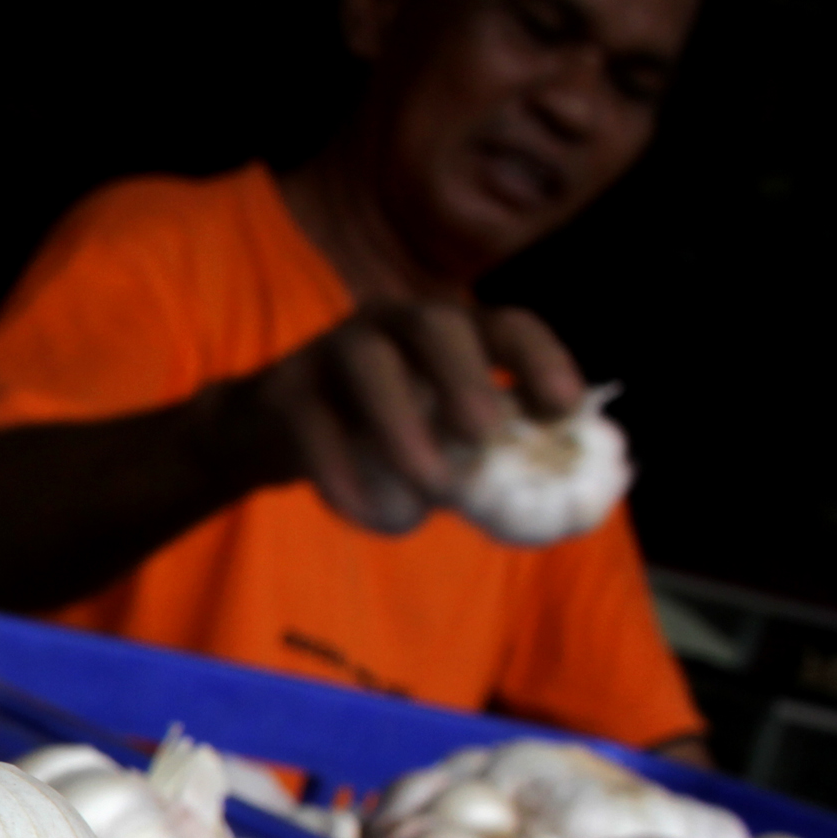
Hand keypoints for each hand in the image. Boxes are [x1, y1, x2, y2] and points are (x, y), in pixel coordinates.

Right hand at [205, 303, 585, 533]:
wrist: (271, 436)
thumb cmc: (378, 440)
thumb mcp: (440, 443)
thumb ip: (491, 462)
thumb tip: (565, 511)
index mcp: (448, 335)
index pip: (503, 325)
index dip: (539, 358)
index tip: (564, 407)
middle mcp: (392, 325)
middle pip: (434, 324)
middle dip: (466, 376)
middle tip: (486, 434)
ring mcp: (332, 350)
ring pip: (368, 362)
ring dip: (403, 421)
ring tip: (432, 486)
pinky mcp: (283, 389)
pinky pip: (312, 421)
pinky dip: (342, 469)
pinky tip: (369, 514)